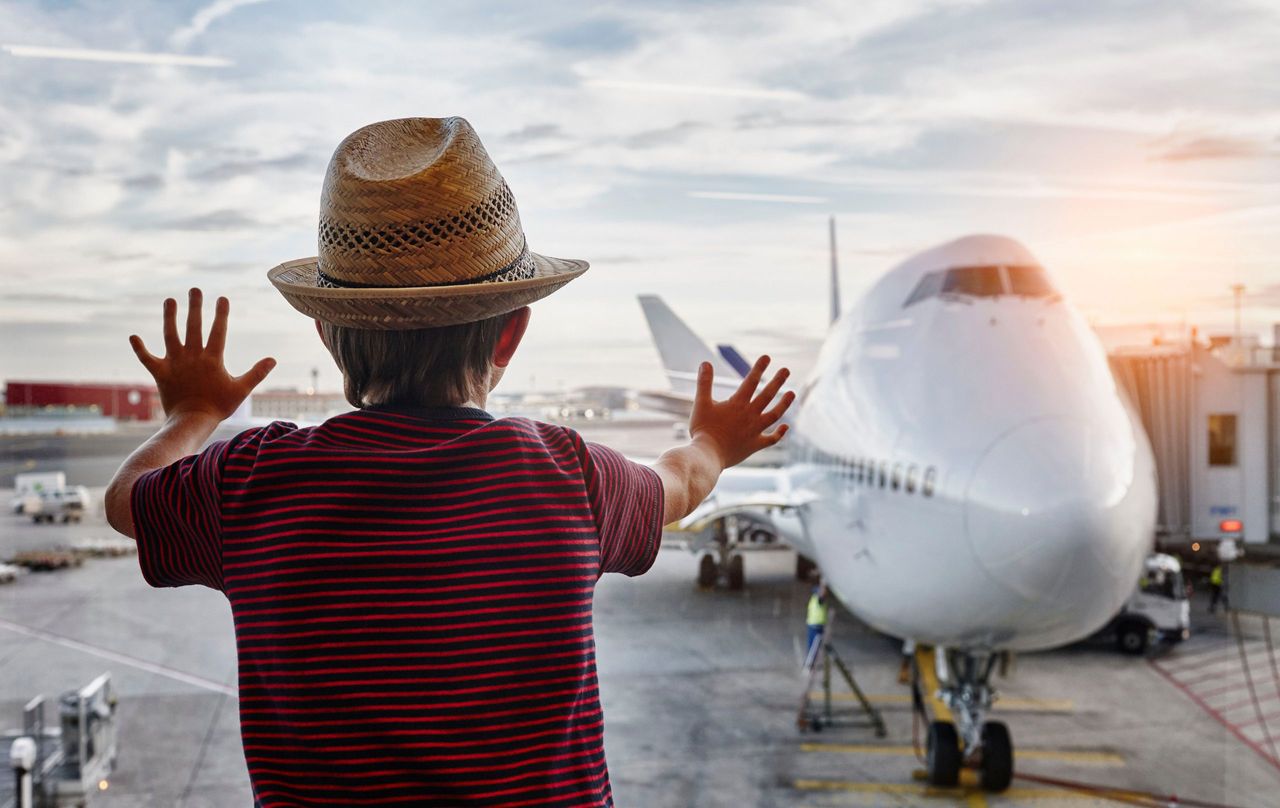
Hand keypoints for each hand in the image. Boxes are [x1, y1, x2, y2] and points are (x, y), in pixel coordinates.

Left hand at [129, 288, 275, 420]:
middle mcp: (192, 357)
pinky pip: (147, 358)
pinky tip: (133, 336)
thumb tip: (273, 360)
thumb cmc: (219, 406)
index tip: (222, 298)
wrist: (192, 421)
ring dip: (169, 317)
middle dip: (195, 307)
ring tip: (169, 301)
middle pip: (193, 327)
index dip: (220, 314)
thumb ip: (256, 373)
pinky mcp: (160, 373)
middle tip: (194, 290)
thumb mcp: (241, 390)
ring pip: (170, 335)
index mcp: (212, 359)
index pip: (217, 331)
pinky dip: (139, 348)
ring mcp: (175, 363)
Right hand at [688, 356, 793, 468]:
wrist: (708, 454)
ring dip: (784, 403)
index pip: (751, 381)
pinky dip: (780, 433)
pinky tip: (786, 426)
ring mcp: (755, 430)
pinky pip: (771, 439)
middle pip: (768, 395)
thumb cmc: (703, 429)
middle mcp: (750, 415)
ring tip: (792, 393)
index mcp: (737, 403)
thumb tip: (706, 363)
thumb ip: (704, 383)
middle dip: (778, 381)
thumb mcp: (701, 403)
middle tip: (786, 370)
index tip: (767, 358)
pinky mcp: (755, 445)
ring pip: (774, 414)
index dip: (759, 368)